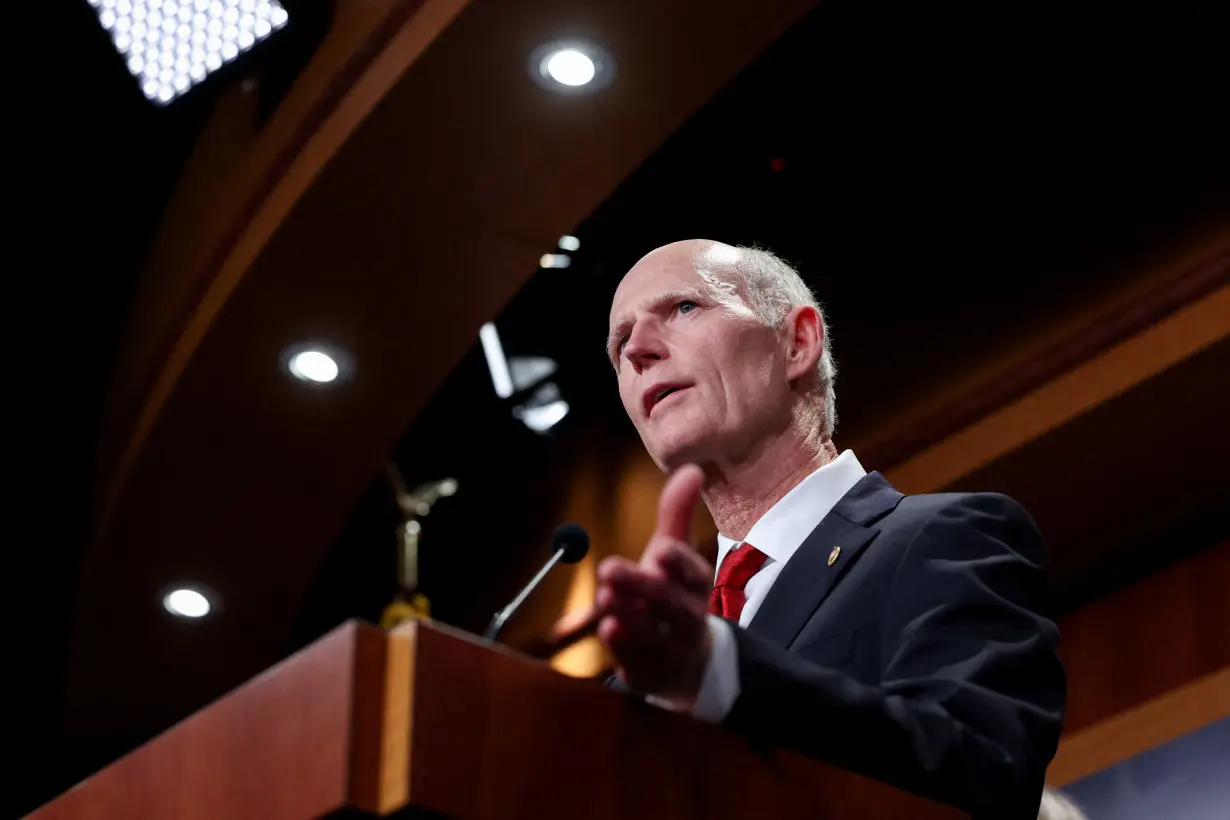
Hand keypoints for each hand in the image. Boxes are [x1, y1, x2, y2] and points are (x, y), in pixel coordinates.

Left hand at [595, 464, 714, 702]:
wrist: (685, 660)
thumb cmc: (674, 594)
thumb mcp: (674, 554)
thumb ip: (677, 514)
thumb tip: (691, 469)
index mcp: (695, 586)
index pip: (694, 573)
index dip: (680, 562)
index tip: (661, 549)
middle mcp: (686, 616)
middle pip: (670, 603)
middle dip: (641, 586)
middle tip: (609, 568)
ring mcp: (668, 646)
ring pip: (652, 632)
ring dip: (629, 615)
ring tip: (604, 598)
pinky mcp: (649, 670)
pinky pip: (637, 661)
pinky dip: (623, 648)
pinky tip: (609, 631)